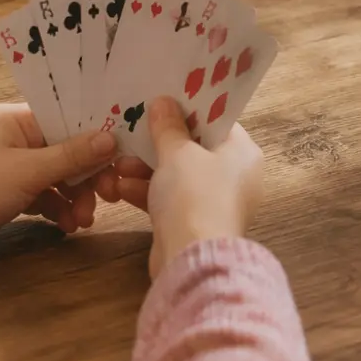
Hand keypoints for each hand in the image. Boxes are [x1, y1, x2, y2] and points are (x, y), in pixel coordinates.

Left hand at [0, 104, 116, 274]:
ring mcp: (15, 165)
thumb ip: (72, 155)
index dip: (98, 136)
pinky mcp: (12, 192)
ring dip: (76, 196)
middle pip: (69, 149)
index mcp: (19, 119)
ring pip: (60, 175)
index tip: (122, 156)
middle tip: (108, 196)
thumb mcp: (29, 170)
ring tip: (82, 220)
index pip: (70, 118)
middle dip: (88, 175)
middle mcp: (19, 137)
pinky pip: (47, 194)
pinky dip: (59, 207)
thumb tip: (112, 138)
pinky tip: (68, 225)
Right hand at [107, 97, 263, 279]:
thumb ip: (169, 127)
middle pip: (194, 149)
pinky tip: (119, 188)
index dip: (188, 111)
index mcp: (243, 152)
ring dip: (146, 169)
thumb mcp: (177, 153)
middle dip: (158, 144)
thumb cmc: (193, 195)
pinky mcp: (194, 223)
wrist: (190, 258)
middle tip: (131, 133)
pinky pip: (171, 199)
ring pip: (178, 175)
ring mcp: (215, 201)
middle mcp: (235, 175)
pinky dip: (148, 192)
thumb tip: (164, 102)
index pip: (216, 122)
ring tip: (117, 163)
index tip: (161, 101)